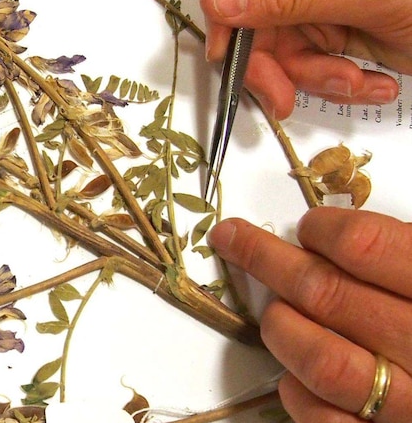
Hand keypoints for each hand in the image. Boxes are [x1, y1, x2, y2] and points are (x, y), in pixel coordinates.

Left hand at [208, 207, 411, 420]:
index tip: (307, 226)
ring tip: (273, 311)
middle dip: (267, 260)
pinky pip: (328, 422)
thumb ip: (407, 257)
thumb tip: (340, 236)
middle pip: (329, 294)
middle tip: (235, 240)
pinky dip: (297, 394)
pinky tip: (294, 374)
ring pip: (323, 361)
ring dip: (282, 326)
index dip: (323, 230)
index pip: (367, 246)